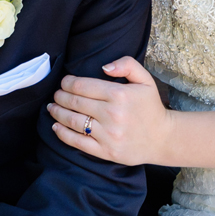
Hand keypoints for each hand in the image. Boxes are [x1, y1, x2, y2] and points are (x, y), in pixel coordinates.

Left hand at [48, 57, 174, 165]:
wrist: (162, 138)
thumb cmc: (150, 107)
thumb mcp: (145, 80)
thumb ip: (127, 64)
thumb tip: (103, 67)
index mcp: (119, 94)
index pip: (83, 86)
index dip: (68, 83)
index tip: (64, 82)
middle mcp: (111, 114)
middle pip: (75, 102)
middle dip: (60, 96)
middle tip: (56, 95)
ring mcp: (107, 134)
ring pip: (72, 121)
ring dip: (57, 113)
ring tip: (51, 108)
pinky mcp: (105, 151)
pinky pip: (77, 142)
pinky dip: (62, 134)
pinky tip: (55, 127)